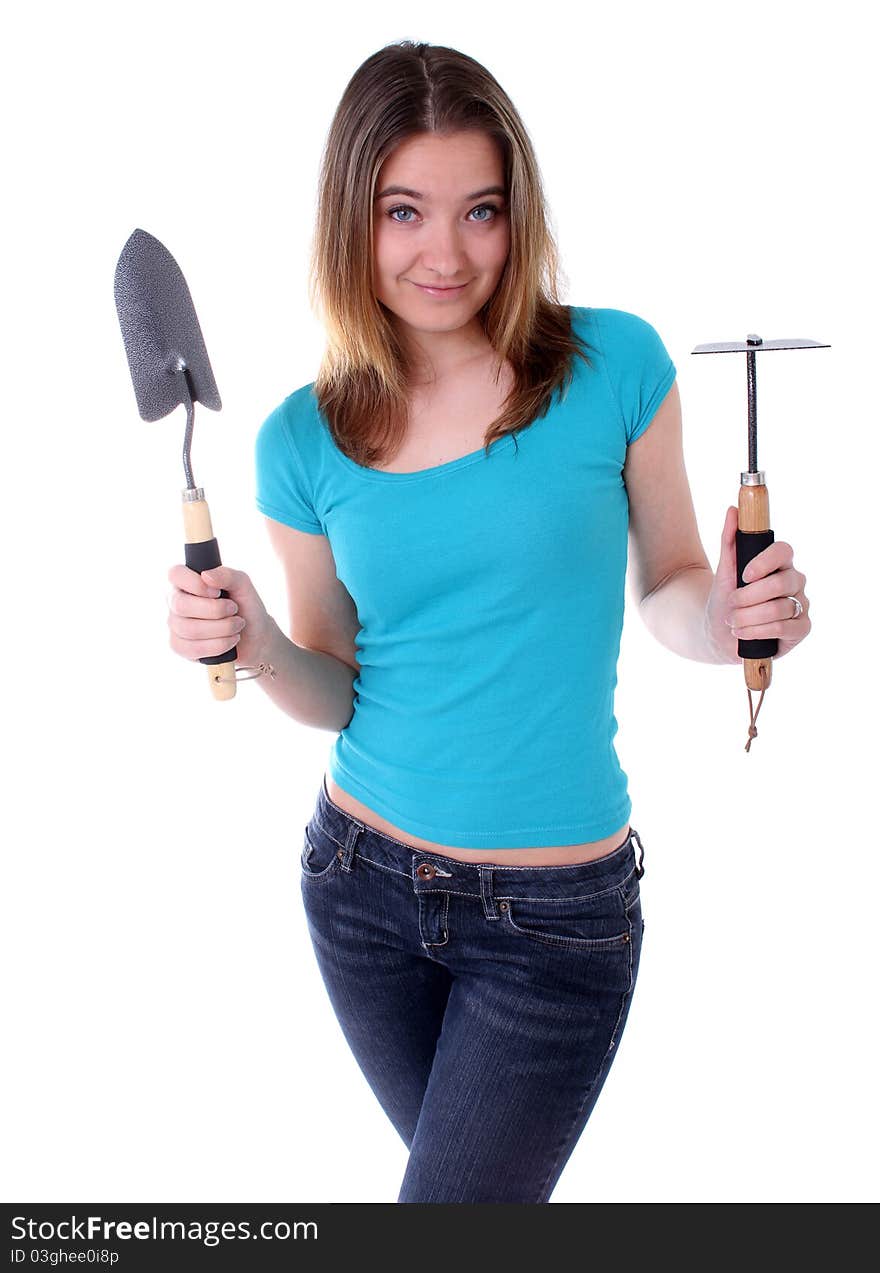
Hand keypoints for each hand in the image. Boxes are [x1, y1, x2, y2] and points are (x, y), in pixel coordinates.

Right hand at [167, 563, 276, 668]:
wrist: (257, 639)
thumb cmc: (247, 609)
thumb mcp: (243, 586)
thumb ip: (228, 575)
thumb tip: (206, 576)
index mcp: (188, 583)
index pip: (175, 574)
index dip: (195, 583)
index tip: (217, 592)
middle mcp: (177, 602)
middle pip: (181, 605)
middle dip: (215, 610)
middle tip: (234, 609)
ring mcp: (177, 626)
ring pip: (188, 629)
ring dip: (222, 628)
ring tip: (237, 625)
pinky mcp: (180, 647)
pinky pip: (192, 648)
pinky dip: (218, 645)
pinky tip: (230, 640)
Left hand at [705, 506, 811, 662]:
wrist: (717, 633)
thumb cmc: (724, 599)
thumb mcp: (723, 570)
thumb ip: (729, 540)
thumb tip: (732, 510)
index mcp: (779, 563)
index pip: (784, 551)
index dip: (765, 562)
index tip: (744, 575)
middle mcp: (794, 582)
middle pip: (782, 582)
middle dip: (749, 597)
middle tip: (731, 604)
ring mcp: (800, 605)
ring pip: (780, 608)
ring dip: (749, 617)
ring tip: (733, 621)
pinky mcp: (801, 629)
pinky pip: (785, 628)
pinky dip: (759, 631)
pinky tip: (742, 633)